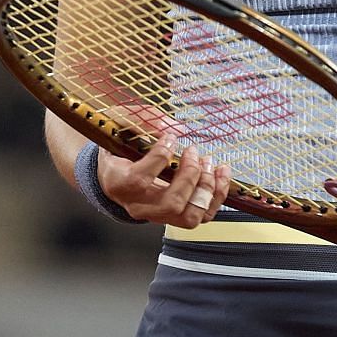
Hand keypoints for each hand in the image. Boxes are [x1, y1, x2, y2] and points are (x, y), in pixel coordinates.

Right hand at [96, 137, 231, 226]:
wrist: (114, 175)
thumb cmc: (119, 148)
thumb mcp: (122, 126)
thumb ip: (145, 120)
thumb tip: (176, 127)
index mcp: (120, 184)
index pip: (140, 179)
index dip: (160, 156)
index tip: (171, 137)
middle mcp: (138, 206)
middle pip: (171, 203)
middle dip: (190, 175)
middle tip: (192, 152)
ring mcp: (158, 215)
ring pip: (189, 216)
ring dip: (207, 189)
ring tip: (211, 164)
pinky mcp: (175, 216)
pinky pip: (202, 215)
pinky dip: (216, 195)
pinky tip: (221, 174)